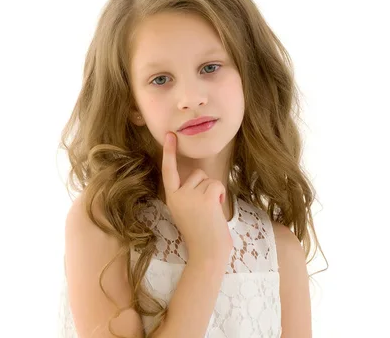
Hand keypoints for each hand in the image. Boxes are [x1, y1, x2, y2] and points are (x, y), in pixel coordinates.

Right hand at [160, 132, 232, 264]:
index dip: (169, 152)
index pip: (169, 171)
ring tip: (210, 212)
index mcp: (172, 198)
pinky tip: (216, 210)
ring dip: (214, 193)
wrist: (206, 253)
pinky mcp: (205, 197)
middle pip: (197, 174)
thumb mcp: (188, 211)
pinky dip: (221, 196)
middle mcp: (177, 195)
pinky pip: (217, 185)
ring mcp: (190, 195)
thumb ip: (189, 194)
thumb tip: (201, 177)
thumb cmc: (201, 235)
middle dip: (205, 186)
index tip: (170, 135)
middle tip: (205, 209)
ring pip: (208, 179)